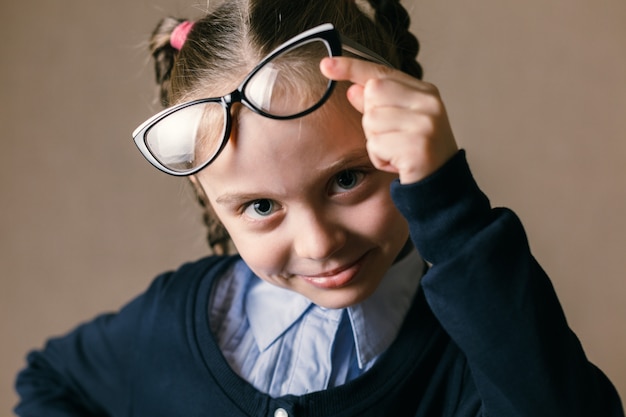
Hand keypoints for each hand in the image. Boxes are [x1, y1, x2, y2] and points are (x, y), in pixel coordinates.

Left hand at [320, 57, 458, 183]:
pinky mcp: (417, 146)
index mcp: (425, 92)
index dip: (351, 67)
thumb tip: (353, 88)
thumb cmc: (417, 153)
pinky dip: (380, 159)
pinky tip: (398, 164)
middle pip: (372, 93)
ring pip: (371, 120)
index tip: (326, 64)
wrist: (442, 186)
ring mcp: (425, 123)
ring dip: (375, 143)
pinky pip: (376, 145)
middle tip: (392, 138)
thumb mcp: (397, 124)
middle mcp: (428, 103)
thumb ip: (376, 105)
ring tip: (396, 153)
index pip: (382, 72)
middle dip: (371, 119)